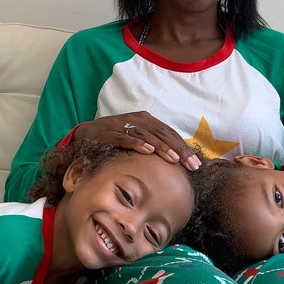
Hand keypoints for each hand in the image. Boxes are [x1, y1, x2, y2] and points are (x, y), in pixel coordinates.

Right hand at [74, 112, 201, 170]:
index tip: (196, 164)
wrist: (87, 133)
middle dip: (179, 149)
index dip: (184, 147)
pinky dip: (137, 143)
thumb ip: (155, 146)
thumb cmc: (116, 138)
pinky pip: (125, 137)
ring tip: (174, 159)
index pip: (170, 133)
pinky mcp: (109, 132)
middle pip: (162, 133)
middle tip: (191, 165)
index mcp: (147, 120)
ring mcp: (123, 124)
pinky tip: (148, 150)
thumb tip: (178, 162)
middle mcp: (137, 119)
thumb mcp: (138, 139)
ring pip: (147, 135)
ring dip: (162, 147)